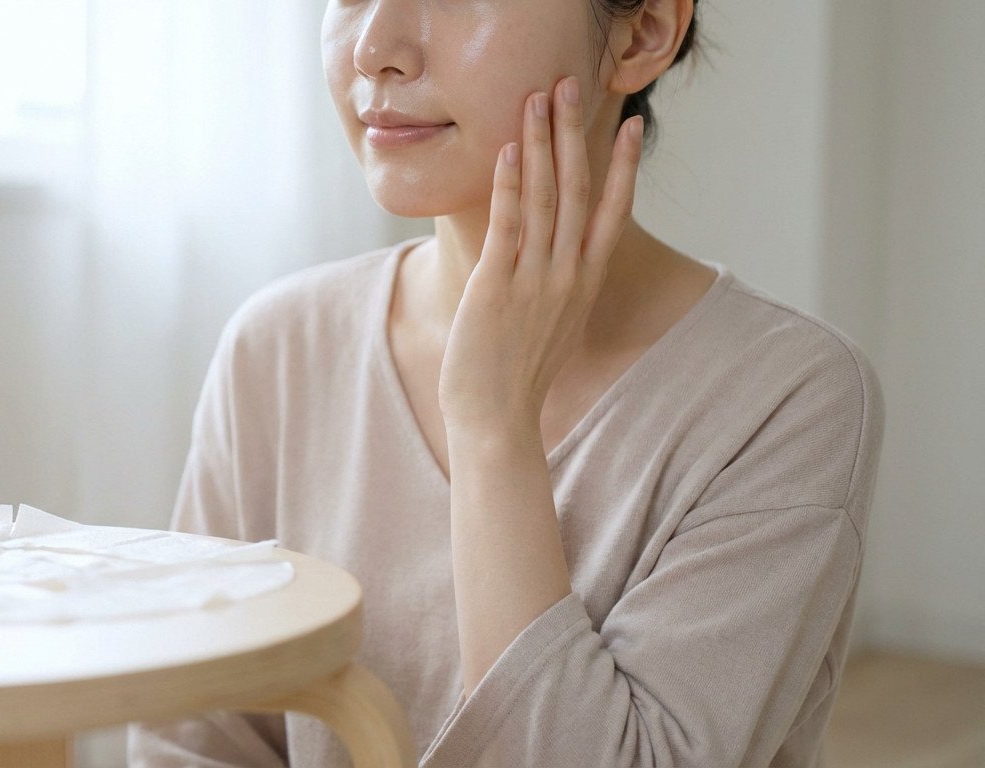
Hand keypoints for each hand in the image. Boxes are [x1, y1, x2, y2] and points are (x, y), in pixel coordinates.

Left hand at [438, 76, 643, 447]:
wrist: (496, 420)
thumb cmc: (515, 376)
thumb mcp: (548, 324)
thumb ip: (555, 287)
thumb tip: (550, 262)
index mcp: (583, 283)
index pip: (612, 212)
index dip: (623, 166)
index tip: (631, 126)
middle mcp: (568, 276)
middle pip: (579, 190)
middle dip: (575, 133)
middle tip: (572, 85)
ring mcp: (536, 280)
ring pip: (547, 197)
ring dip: (543, 143)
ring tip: (539, 97)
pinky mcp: (498, 286)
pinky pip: (509, 225)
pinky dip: (512, 184)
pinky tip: (512, 149)